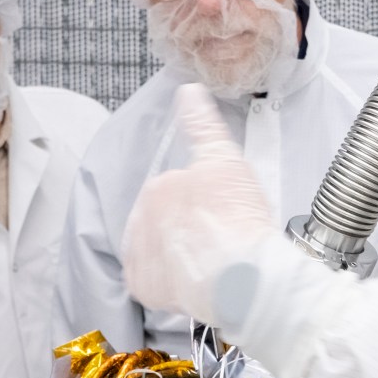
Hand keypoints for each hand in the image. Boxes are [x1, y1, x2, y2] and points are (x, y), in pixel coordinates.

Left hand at [122, 85, 278, 323]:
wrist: (239, 273)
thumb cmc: (238, 219)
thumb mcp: (224, 160)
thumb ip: (202, 125)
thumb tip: (187, 91)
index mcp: (159, 187)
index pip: (175, 192)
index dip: (201, 206)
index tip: (221, 217)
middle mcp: (141, 217)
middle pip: (163, 221)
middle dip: (185, 230)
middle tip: (218, 242)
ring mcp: (138, 253)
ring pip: (155, 250)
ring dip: (174, 254)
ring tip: (207, 264)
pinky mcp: (141, 285)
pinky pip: (149, 282)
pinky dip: (166, 283)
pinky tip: (192, 281)